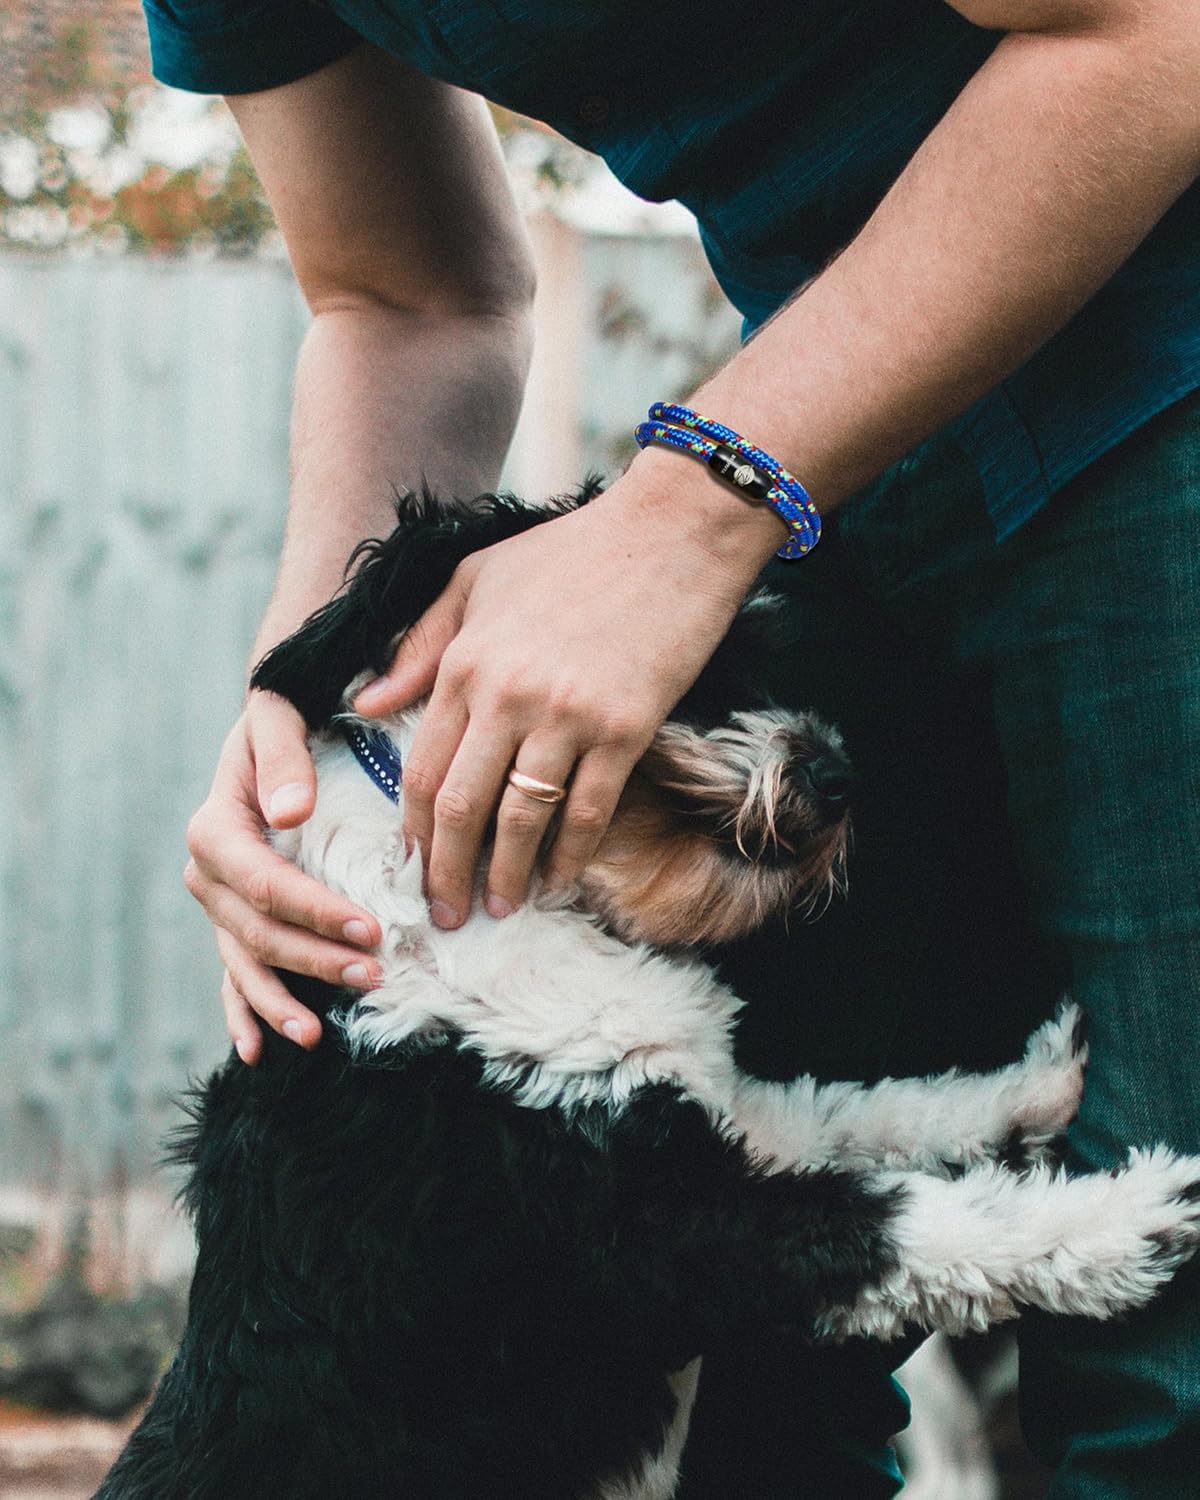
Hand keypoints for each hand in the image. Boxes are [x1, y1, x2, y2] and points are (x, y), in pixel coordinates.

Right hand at [184, 692, 382, 1062]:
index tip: (371, 929)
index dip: (315, 912)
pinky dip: (242, 1012)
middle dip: (313, 960)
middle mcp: (209, 874)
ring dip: (279, 1001)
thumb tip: (292, 813)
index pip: (265, 883)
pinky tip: (257, 1051)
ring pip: (245, 961)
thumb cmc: (284, 716)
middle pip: (258, 931)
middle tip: (373, 976)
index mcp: (216, 827)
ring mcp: (220, 903)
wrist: (273, 722)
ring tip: (315, 1035)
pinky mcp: (236, 919)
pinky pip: (234, 973)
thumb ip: (283, 759)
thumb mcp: (278, 719)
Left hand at [353, 461, 782, 925]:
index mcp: (464, 662)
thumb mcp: (477, 578)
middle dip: (447, 872)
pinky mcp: (625, 729)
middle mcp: (506, 696)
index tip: (413, 868)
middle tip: (444, 916)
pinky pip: (588, 811)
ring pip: (520, 819)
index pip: (424, 769)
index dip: (415, 831)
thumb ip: (420, 644)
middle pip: (461, 808)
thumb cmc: (574, 551)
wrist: (672, 533)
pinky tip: (559, 881)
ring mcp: (567, 716)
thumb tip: (365, 703)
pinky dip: (570, 855)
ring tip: (499, 909)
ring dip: (505, 875)